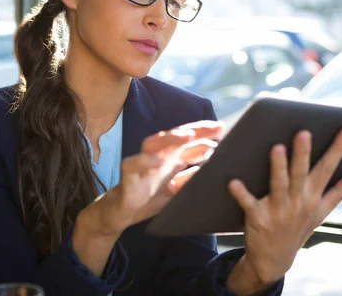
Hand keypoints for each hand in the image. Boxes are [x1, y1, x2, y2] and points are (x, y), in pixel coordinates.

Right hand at [72, 120, 223, 276]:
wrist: (120, 215)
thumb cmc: (148, 198)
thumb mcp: (175, 190)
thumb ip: (190, 178)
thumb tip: (212, 168)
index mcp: (169, 160)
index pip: (187, 142)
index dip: (203, 134)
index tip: (221, 128)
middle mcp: (156, 157)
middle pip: (174, 137)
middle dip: (193, 130)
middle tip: (213, 127)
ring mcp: (141, 164)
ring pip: (152, 143)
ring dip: (169, 138)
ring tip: (187, 136)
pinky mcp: (127, 176)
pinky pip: (133, 164)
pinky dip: (145, 162)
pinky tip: (158, 162)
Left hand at [228, 127, 341, 287]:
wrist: (274, 260)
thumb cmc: (297, 229)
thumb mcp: (321, 213)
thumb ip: (338, 192)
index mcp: (313, 196)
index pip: (328, 168)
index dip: (338, 148)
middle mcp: (298, 202)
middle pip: (301, 173)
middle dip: (303, 153)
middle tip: (304, 132)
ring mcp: (278, 210)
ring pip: (278, 185)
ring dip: (277, 168)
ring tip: (276, 148)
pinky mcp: (257, 217)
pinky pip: (249, 203)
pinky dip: (241, 193)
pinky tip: (233, 181)